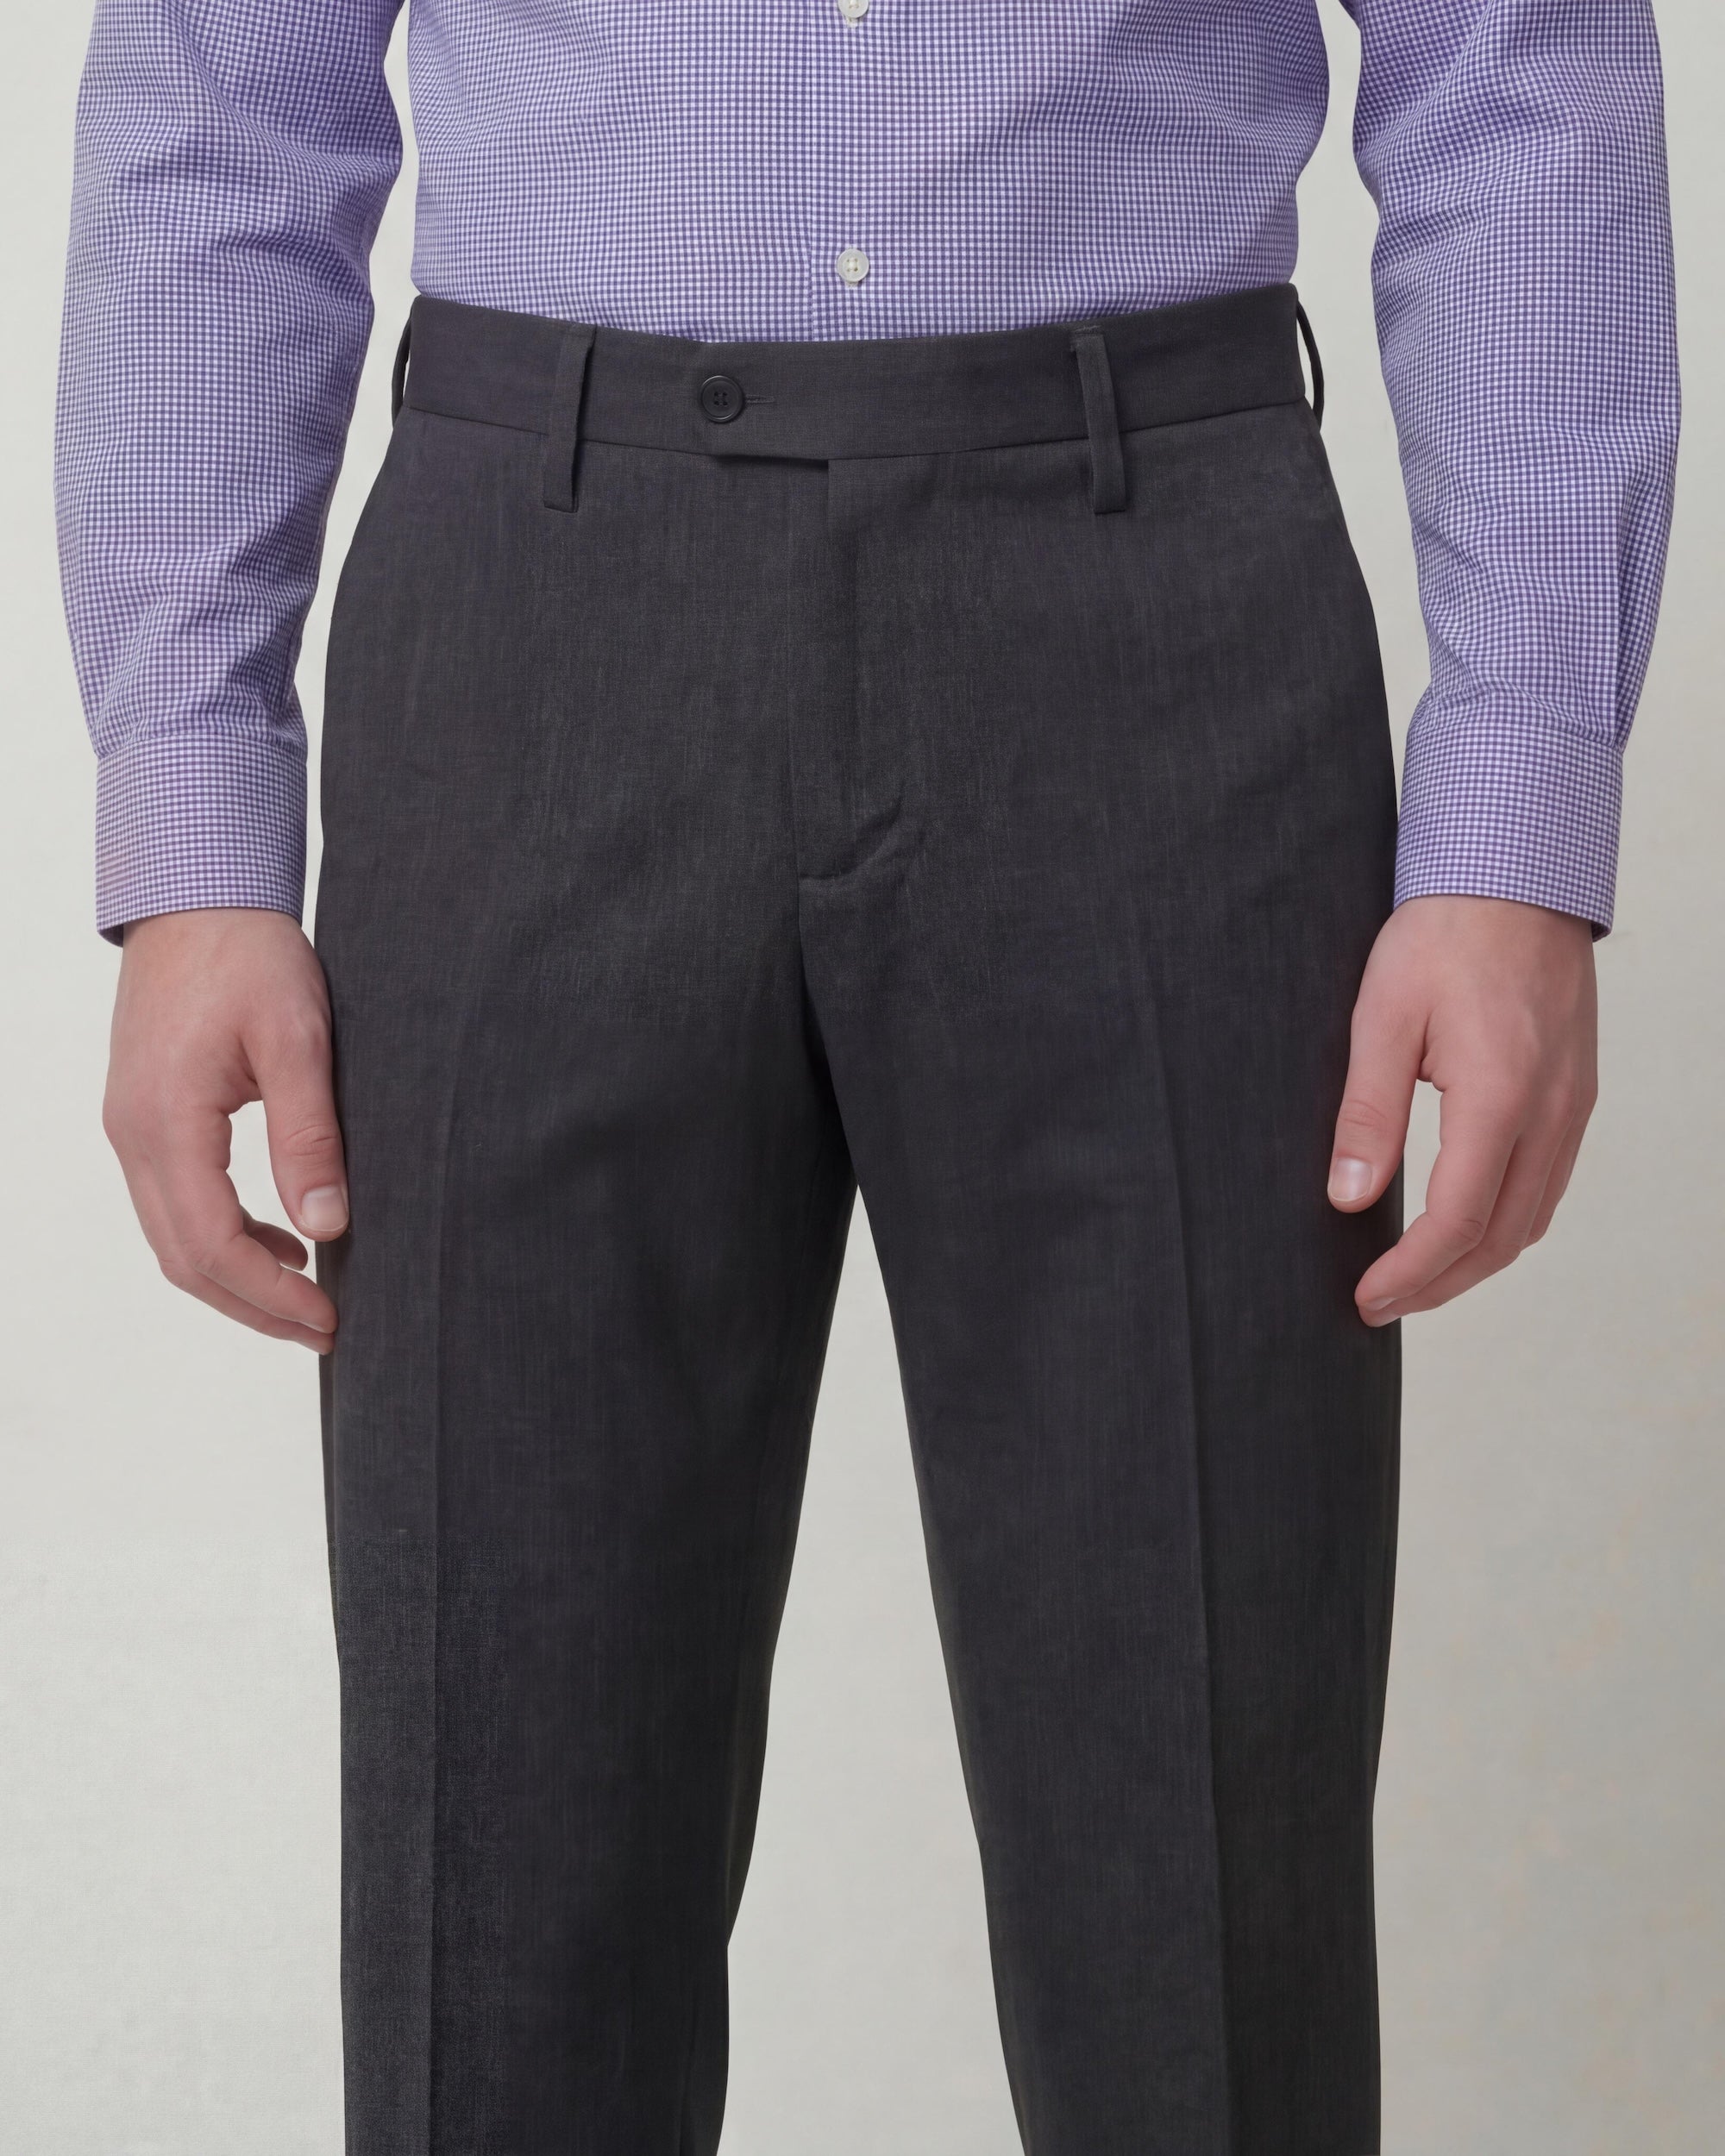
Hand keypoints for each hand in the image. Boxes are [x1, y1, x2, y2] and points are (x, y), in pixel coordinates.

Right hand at [104, 907, 346, 1351]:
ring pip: (173, 1237)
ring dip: (237, 1277)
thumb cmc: (248, 954)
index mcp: (166, 1122)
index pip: (212, 1245)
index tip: (329, 1318)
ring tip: (309, 1296)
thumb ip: (308, 1135)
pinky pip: (174, 1201)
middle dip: (254, 1306)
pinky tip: (282, 1235)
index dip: (271, 1296)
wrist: (195, 894)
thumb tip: (326, 1225)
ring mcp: (131, 1127)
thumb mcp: (297, 1040)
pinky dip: (224, 1235)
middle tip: (326, 1329)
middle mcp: (133, 1134)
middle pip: (184, 1259)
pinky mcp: (144, 1115)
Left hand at [1327, 894, 1597, 1326]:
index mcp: (1501, 1095)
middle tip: (1379, 1304)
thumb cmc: (1444, 935)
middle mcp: (1551, 1111)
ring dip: (1473, 1263)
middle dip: (1438, 1285)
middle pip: (1501, 1238)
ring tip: (1413, 1279)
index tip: (1366, 1297)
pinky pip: (1548, 1185)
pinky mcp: (1576, 1095)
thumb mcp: (1381, 1018)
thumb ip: (1367, 1114)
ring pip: (1531, 1219)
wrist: (1517, 876)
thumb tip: (1348, 1196)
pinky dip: (1505, 1225)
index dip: (1410, 1272)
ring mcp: (1573, 1106)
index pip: (1457, 1220)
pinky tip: (1462, 1228)